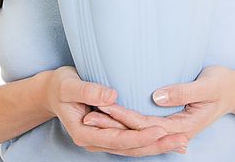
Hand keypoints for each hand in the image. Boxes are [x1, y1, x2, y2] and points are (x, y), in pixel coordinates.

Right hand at [45, 66, 187, 155]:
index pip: (118, 139)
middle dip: (157, 146)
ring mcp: (103, 138)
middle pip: (130, 149)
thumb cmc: (60, 85)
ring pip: (133, 148)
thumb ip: (89, 92)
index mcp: (86, 133)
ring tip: (182, 142)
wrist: (51, 91)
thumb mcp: (70, 85)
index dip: (140, 136)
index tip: (161, 130)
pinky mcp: (109, 132)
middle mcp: (96, 141)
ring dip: (157, 145)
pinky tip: (165, 137)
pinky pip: (131, 140)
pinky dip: (149, 140)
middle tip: (182, 141)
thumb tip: (112, 97)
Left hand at [82, 65, 234, 155]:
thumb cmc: (223, 83)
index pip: (146, 125)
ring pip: (139, 132)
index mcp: (184, 126)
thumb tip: (156, 97)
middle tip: (88, 118)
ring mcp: (173, 127)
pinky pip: (145, 126)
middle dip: (113, 126)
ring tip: (92, 118)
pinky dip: (127, 123)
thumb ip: (183, 91)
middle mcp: (176, 131)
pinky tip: (113, 118)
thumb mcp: (207, 85)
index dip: (124, 117)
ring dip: (116, 127)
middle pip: (138, 133)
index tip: (103, 109)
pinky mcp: (170, 120)